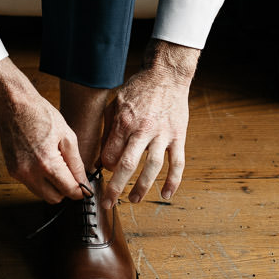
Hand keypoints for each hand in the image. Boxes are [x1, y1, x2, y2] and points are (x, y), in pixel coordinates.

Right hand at [0, 58, 88, 202]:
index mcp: (47, 164)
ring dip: (51, 186)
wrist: (13, 106)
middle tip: (70, 174)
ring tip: (55, 164)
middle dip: (65, 190)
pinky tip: (42, 160)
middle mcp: (30, 173)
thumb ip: (76, 163)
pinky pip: (30, 184)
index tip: (84, 187)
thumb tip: (84, 182)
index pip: (69, 191)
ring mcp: (19, 173)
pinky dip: (39, 179)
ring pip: (41, 194)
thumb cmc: (40, 115)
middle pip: (54, 199)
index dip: (81, 191)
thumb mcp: (67, 136)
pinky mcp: (12, 170)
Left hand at [99, 41, 197, 203]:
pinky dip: (173, 181)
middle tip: (109, 202)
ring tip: (134, 200)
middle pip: (127, 165)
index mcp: (124, 122)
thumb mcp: (115, 105)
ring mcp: (162, 134)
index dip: (105, 166)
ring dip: (142, 187)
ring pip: (152, 168)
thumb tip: (100, 157)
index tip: (105, 169)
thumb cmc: (138, 89)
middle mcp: (143, 130)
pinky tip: (167, 194)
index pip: (110, 155)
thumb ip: (107, 131)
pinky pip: (177, 163)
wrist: (166, 76)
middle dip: (116, 187)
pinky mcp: (178, 136)